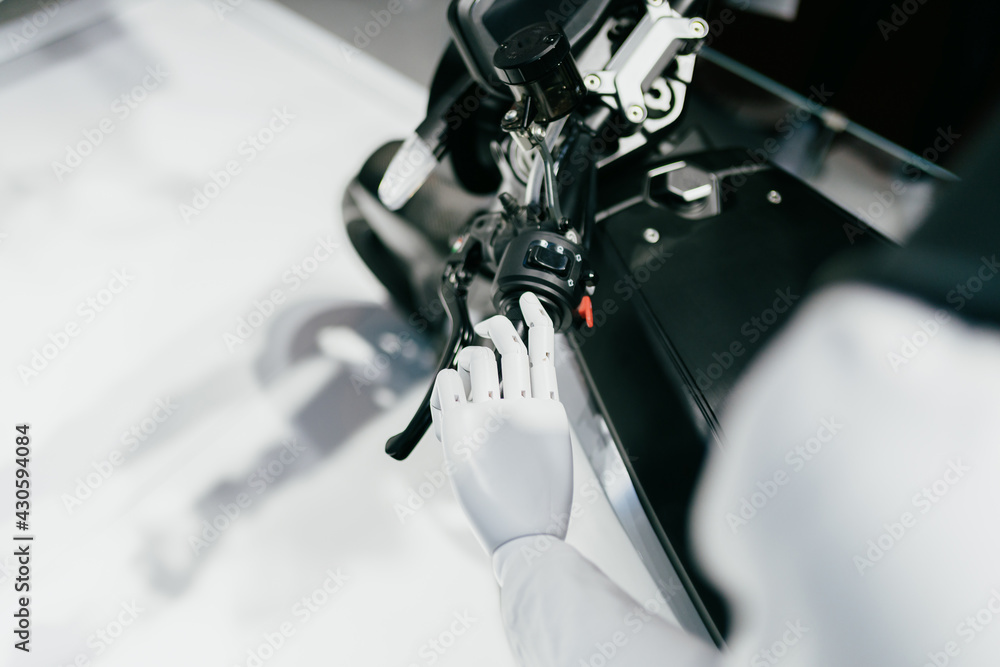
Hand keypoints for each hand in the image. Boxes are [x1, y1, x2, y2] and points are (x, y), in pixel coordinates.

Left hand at [430, 292, 572, 555]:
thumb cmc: (539, 502)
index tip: (527, 300)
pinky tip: (448, 397)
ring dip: (469, 355)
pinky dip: (446, 383)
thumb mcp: (551, 450)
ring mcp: (492, 414)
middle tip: (489, 324)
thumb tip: (517, 391)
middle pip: (510, 344)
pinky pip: (448, 383)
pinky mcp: (462, 427)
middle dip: (497, 326)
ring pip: (479, 358)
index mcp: (549, 409)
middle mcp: (523, 405)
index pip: (543, 348)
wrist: (525, 535)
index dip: (535, 317)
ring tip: (465, 368)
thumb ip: (536, 416)